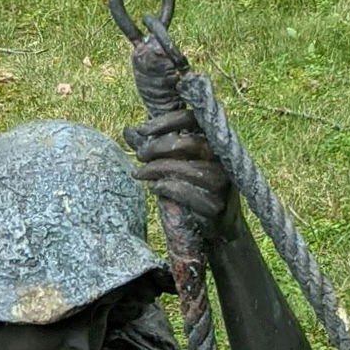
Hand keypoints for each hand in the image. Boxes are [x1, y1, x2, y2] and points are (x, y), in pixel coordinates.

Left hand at [125, 103, 237, 235]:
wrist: (216, 230)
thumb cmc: (191, 190)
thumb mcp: (172, 164)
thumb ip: (154, 148)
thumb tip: (128, 130)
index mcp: (213, 142)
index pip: (193, 119)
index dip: (167, 121)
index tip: (142, 130)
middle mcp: (222, 159)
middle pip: (187, 142)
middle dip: (157, 147)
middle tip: (140, 155)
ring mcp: (222, 182)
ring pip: (185, 168)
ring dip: (156, 169)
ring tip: (140, 173)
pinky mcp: (216, 205)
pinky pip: (184, 191)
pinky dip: (164, 187)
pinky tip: (153, 187)